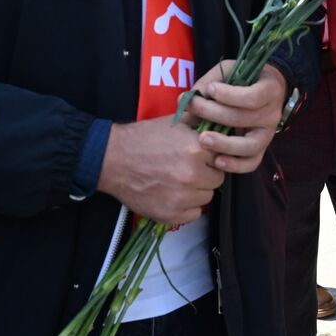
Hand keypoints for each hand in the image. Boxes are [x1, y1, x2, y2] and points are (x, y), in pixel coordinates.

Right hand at [97, 118, 223, 226]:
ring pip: (207, 196)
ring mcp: (182, 197)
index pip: (222, 157)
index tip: (202, 155)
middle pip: (217, 179)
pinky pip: (194, 213)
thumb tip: (221, 120)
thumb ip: (201, 121)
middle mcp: (192, 175)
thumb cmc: (144, 138)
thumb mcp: (175, 122)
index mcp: (196, 150)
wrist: (113, 159)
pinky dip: (187, 206)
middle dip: (206, 173)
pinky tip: (175, 194)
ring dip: (197, 190)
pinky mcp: (171, 215)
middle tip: (189, 168)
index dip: (211, 156)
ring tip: (179, 181)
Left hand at [181, 60, 286, 173]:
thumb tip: (185, 99)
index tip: (210, 89)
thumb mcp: (231, 72)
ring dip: (224, 143)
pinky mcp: (260, 150)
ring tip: (202, 139)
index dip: (230, 95)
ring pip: (249, 145)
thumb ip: (211, 82)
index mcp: (270, 90)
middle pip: (244, 118)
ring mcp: (268, 135)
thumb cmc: (243, 80)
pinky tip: (217, 161)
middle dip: (213, 113)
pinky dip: (235, 165)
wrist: (263, 91)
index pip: (253, 96)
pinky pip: (251, 163)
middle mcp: (272, 114)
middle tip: (192, 108)